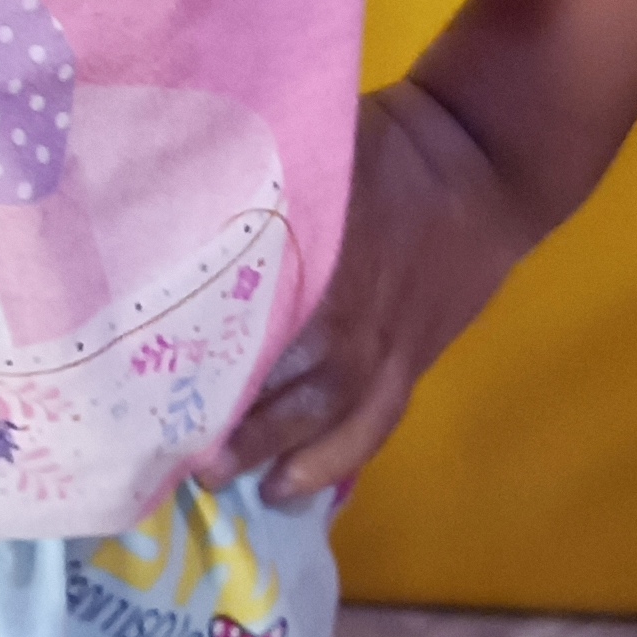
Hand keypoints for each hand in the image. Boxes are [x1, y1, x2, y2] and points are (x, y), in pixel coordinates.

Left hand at [214, 80, 538, 501]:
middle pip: (288, 388)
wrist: (481, 164)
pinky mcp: (413, 362)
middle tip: (184, 459)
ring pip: (331, 420)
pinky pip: (375, 424)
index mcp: (324, 269)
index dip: (207, 366)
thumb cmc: (388, 148)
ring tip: (234, 487)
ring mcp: (389, 351)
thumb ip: (255, 182)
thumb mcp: (315, 150)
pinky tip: (300, 488)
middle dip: (238, 428)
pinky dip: (339, 460)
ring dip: (284, 456)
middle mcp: (352, 324)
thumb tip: (177, 198)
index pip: (252, 330)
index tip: (155, 392)